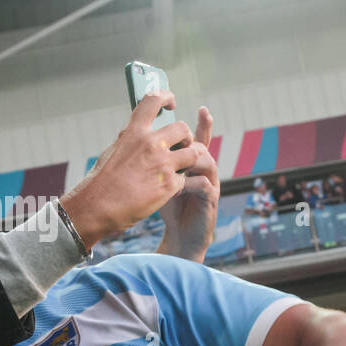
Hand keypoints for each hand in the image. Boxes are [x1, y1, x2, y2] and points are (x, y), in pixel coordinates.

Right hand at [60, 92, 196, 245]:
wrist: (97, 208)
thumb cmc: (100, 182)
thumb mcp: (113, 151)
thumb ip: (132, 140)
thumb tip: (142, 134)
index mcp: (134, 132)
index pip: (154, 100)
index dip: (166, 97)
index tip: (171, 103)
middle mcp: (150, 144)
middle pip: (182, 128)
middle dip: (184, 137)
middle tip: (181, 145)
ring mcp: (162, 164)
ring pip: (193, 152)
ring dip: (189, 159)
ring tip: (180, 168)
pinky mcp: (169, 185)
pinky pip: (187, 178)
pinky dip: (181, 184)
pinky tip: (171, 189)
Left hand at [156, 106, 218, 262]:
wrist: (179, 235)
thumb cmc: (166, 204)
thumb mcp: (157, 178)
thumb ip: (153, 159)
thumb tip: (136, 137)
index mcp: (190, 162)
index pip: (197, 138)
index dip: (202, 124)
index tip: (204, 109)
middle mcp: (203, 169)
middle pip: (200, 145)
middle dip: (190, 140)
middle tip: (176, 142)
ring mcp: (209, 183)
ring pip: (207, 160)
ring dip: (191, 158)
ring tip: (179, 161)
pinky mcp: (209, 200)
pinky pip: (205, 184)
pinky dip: (191, 182)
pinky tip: (179, 185)